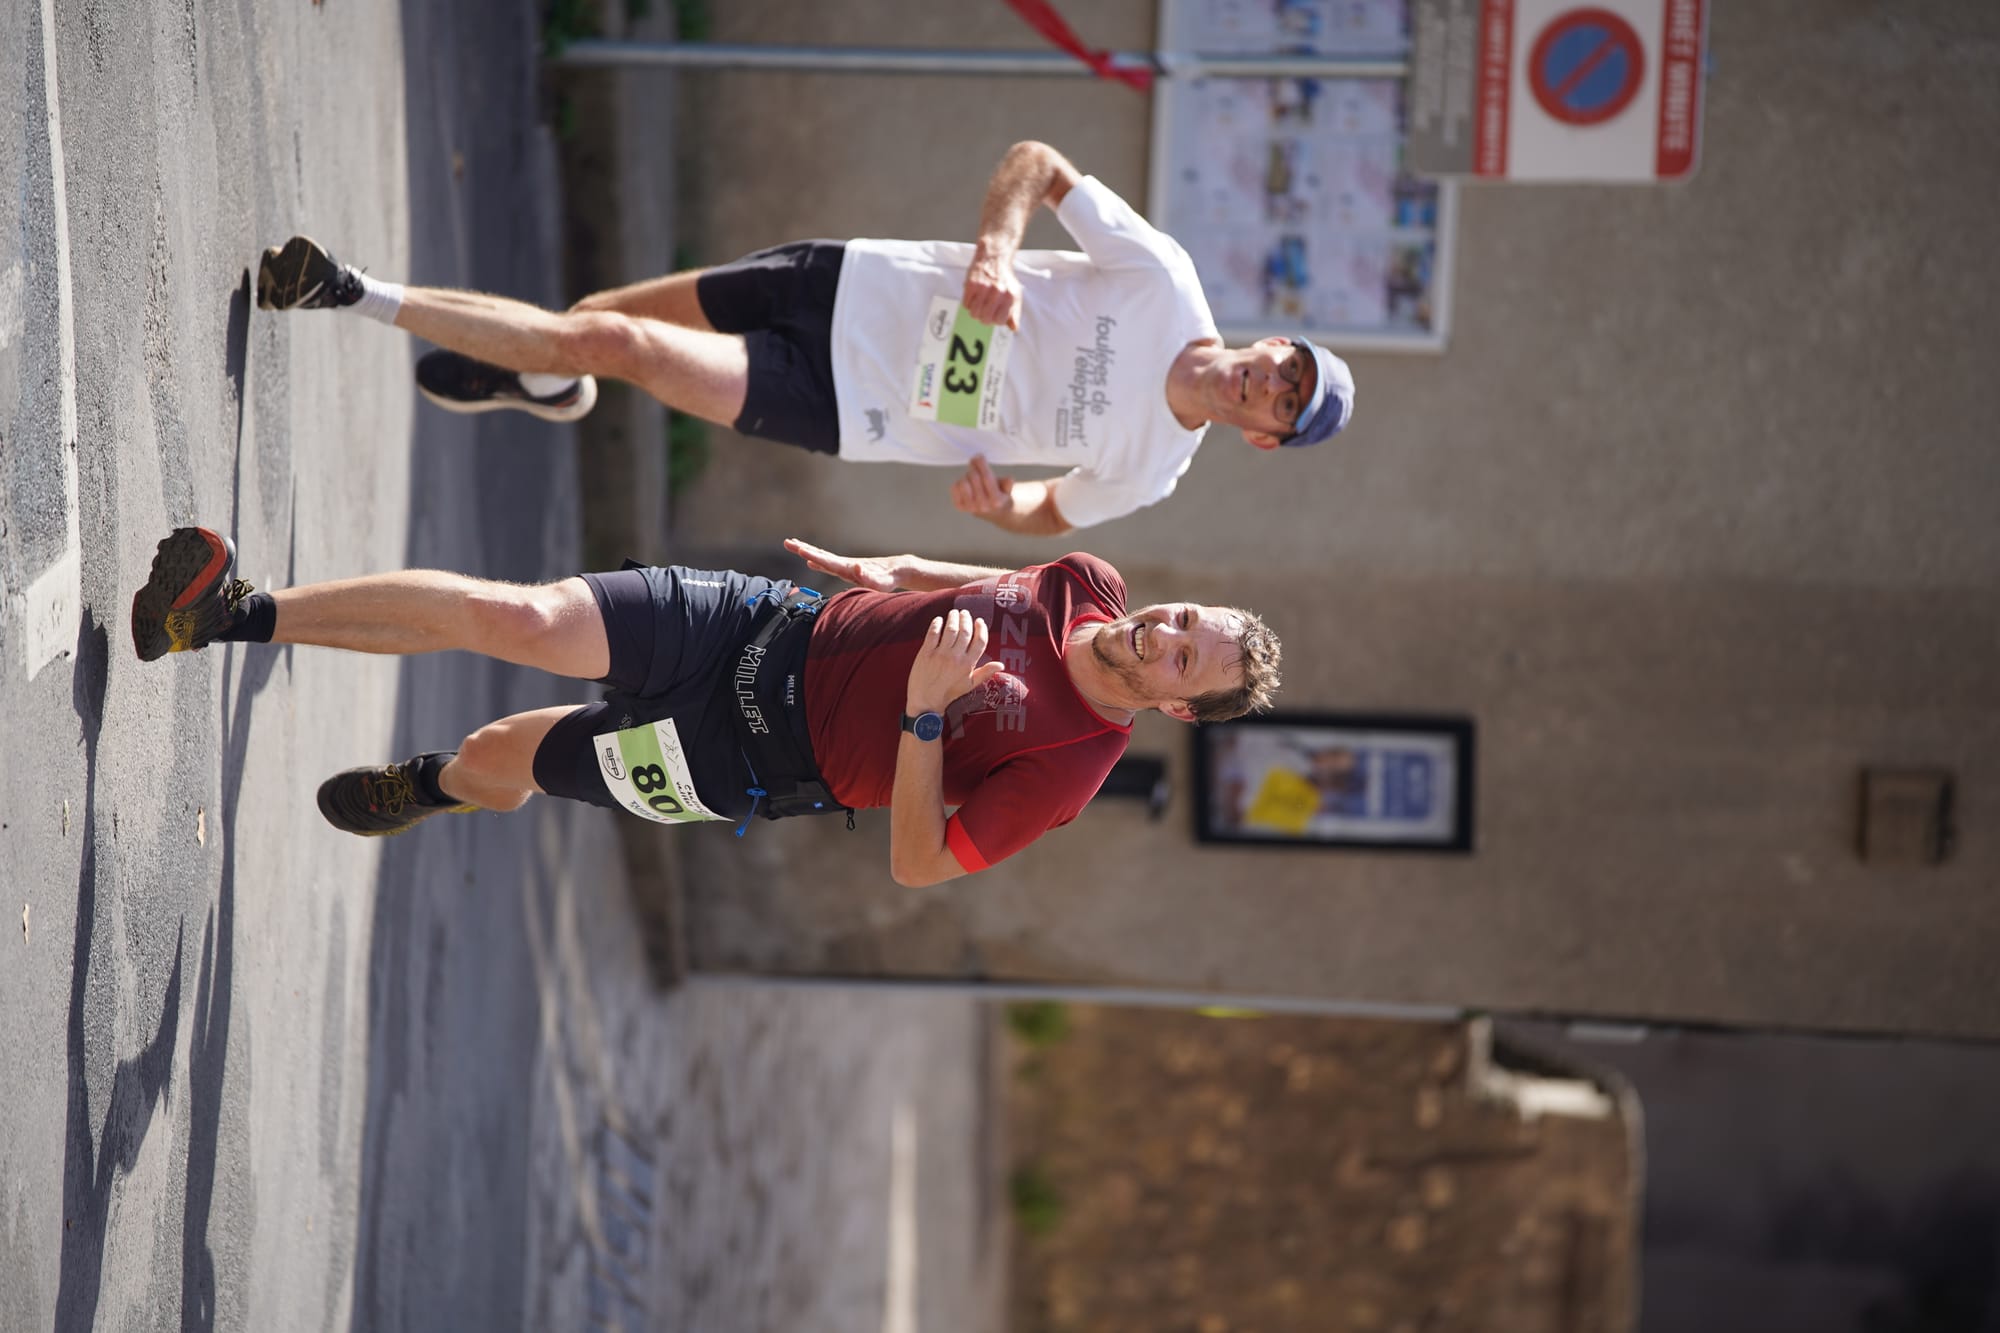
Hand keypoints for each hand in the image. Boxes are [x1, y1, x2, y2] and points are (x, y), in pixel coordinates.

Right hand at [784, 537, 902, 592]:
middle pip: (820, 555)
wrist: (896, 570)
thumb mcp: (879, 582)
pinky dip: (816, 560)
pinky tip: (809, 562)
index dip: (813, 556)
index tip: (800, 550)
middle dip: (803, 549)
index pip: (827, 561)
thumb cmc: (887, 579)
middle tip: (787, 542)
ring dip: (807, 551)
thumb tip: (856, 567)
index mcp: (847, 567)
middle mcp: (844, 564)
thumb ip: (867, 576)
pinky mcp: (846, 569)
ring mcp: (844, 566)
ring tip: (792, 544)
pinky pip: (827, 563)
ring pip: (822, 557)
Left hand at [906, 609, 1003, 715]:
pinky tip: (939, 620)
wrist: (926, 701)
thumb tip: (1001, 665)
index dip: (981, 629)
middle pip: (965, 631)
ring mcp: (940, 654)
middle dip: (966, 619)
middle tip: (965, 613)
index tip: (979, 621)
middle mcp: (956, 658)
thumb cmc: (949, 693)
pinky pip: (933, 633)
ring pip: (950, 629)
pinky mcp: (926, 653)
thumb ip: (985, 673)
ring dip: (953, 618)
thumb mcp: (970, 685)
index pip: (980, 641)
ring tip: (954, 613)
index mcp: (968, 665)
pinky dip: (937, 624)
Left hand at [950, 455, 1015, 516]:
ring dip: (967, 475)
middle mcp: (983, 506)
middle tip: (975, 464)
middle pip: (974, 477)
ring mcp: (970, 507)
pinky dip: (959, 482)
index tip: (979, 456)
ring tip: (972, 476)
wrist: (992, 511)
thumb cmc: (999, 494)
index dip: (981, 464)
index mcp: (996, 500)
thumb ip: (1007, 484)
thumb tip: (1009, 480)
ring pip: (963, 482)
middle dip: (974, 467)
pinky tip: (966, 484)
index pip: (987, 477)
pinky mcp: (960, 506)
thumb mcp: (1006, 489)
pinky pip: (954, 487)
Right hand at [962, 242, 1022, 329]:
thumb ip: (1014, 313)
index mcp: (1009, 296)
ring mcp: (984, 288)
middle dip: (983, 318)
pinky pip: (966, 304)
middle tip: (984, 311)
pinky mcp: (972, 284)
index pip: (999, 321)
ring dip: (975, 311)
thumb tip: (1013, 328)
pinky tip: (974, 296)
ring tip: (979, 303)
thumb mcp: (1014, 295)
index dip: (995, 320)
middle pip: (985, 319)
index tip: (994, 315)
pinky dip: (968, 303)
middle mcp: (998, 292)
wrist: (994, 258)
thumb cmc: (1005, 279)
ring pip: (974, 313)